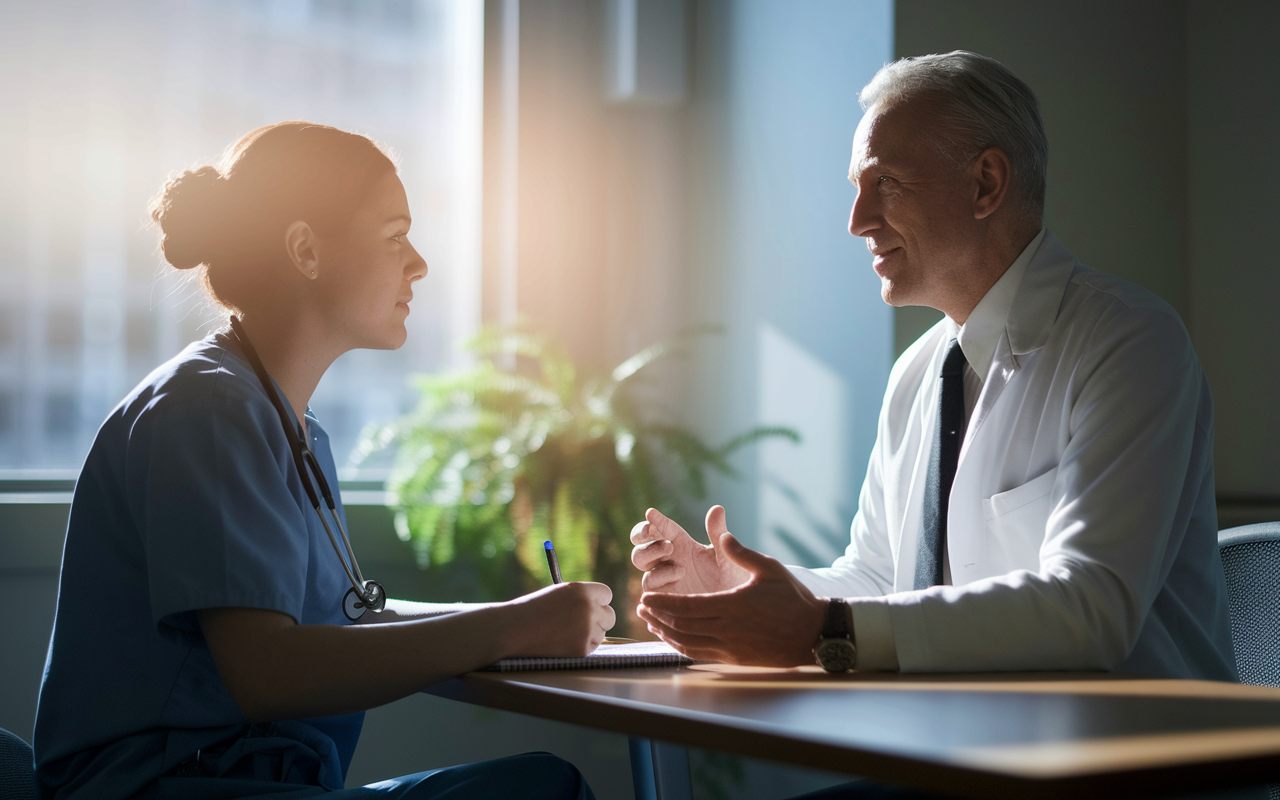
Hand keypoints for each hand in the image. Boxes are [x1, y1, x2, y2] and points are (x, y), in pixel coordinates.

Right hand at [504, 582, 615, 656]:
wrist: (514, 630)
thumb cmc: (533, 609)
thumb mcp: (559, 593)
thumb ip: (581, 597)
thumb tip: (600, 606)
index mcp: (582, 590)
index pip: (606, 594)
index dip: (598, 601)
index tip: (591, 606)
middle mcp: (589, 608)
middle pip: (610, 616)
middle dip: (599, 619)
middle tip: (580, 623)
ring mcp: (587, 629)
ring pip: (601, 633)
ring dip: (589, 634)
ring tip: (563, 632)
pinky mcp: (582, 648)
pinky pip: (592, 646)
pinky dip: (581, 646)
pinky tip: (561, 642)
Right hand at [630, 506, 751, 593]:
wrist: (741, 610)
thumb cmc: (734, 578)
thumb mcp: (727, 555)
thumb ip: (718, 533)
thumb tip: (717, 508)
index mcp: (680, 545)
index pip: (660, 530)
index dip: (654, 522)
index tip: (652, 513)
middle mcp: (668, 564)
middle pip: (641, 552)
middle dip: (648, 546)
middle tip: (668, 545)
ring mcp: (665, 585)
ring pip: (644, 575)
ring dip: (657, 570)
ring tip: (682, 570)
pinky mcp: (665, 605)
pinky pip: (650, 600)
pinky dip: (656, 595)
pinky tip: (671, 593)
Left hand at [637, 532, 826, 666]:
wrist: (813, 634)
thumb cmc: (793, 598)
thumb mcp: (769, 568)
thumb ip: (742, 552)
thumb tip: (723, 534)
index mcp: (732, 606)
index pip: (687, 607)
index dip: (663, 604)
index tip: (646, 598)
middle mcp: (727, 630)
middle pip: (682, 626)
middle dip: (658, 618)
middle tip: (641, 609)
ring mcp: (730, 647)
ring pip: (688, 643)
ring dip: (666, 634)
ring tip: (651, 624)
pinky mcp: (734, 659)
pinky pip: (700, 654)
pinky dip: (682, 647)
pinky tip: (674, 639)